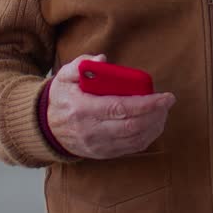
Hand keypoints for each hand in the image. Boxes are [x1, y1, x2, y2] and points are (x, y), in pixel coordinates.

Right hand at [47, 54, 175, 158]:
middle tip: (167, 102)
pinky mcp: (102, 153)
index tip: (165, 96)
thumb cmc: (61, 98)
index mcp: (82, 109)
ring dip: (155, 126)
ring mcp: (97, 145)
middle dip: (156, 115)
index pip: (120, 108)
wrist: (44, 128)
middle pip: (132, 127)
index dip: (147, 104)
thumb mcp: (64, 77)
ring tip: (163, 112)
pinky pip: (130, 149)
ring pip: (134, 140)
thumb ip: (81, 64)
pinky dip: (147, 137)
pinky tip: (154, 124)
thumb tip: (102, 59)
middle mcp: (90, 130)